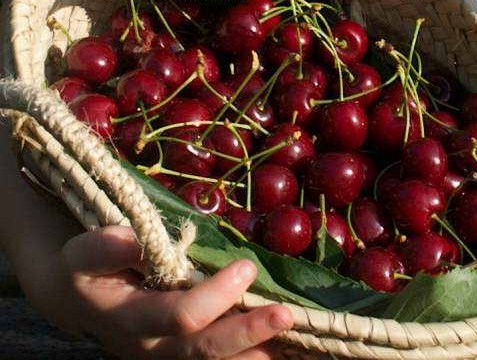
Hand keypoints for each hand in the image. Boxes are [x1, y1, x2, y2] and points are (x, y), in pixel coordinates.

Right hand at [19, 224, 293, 359]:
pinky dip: (248, 354)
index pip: (181, 317)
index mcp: (131, 321)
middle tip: (286, 315)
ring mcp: (168, 359)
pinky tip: (280, 347)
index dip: (215, 295)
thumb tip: (135, 237)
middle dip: (248, 334)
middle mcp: (153, 349)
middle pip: (206, 351)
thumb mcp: (81, 253)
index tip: (246, 267)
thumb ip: (106, 247)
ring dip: (254, 354)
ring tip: (293, 340)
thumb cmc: (83, 270)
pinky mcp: (182, 356)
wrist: (74, 301)